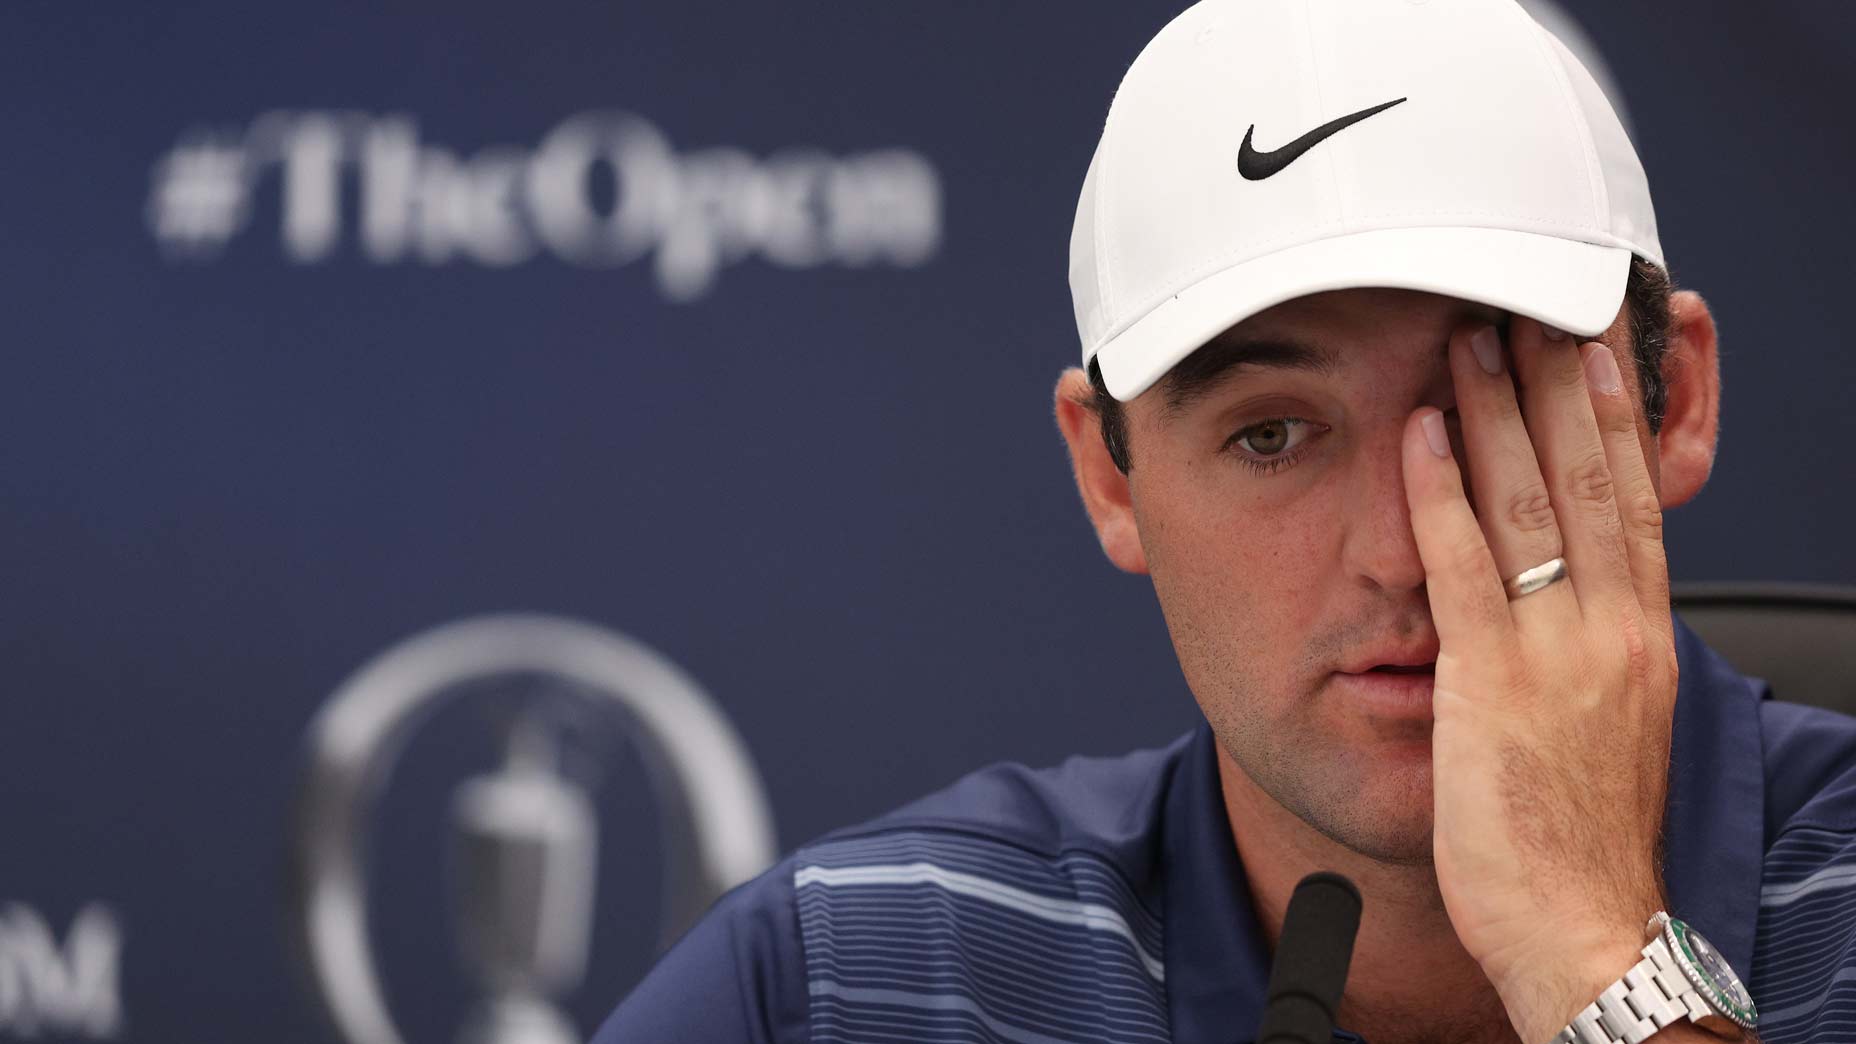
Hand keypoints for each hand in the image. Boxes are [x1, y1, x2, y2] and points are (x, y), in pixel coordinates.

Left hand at [1400, 317, 1678, 1043]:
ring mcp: (1555, 652)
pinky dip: (1441, 493)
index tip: (1595, 344)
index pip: (1635, 498)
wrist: (1582, 927)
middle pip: (1589, 478)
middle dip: (1559, 385)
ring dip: (1499, 412)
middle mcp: (1611, 628)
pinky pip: (1463, 567)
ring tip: (1473, 334)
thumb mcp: (1606, 726)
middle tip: (1532, 301)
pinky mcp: (1491, 684)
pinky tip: (1422, 432)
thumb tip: (1566, 600)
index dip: (1615, 416)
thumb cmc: (1578, 840)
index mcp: (1641, 636)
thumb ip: (1586, 652)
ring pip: (1531, 503)